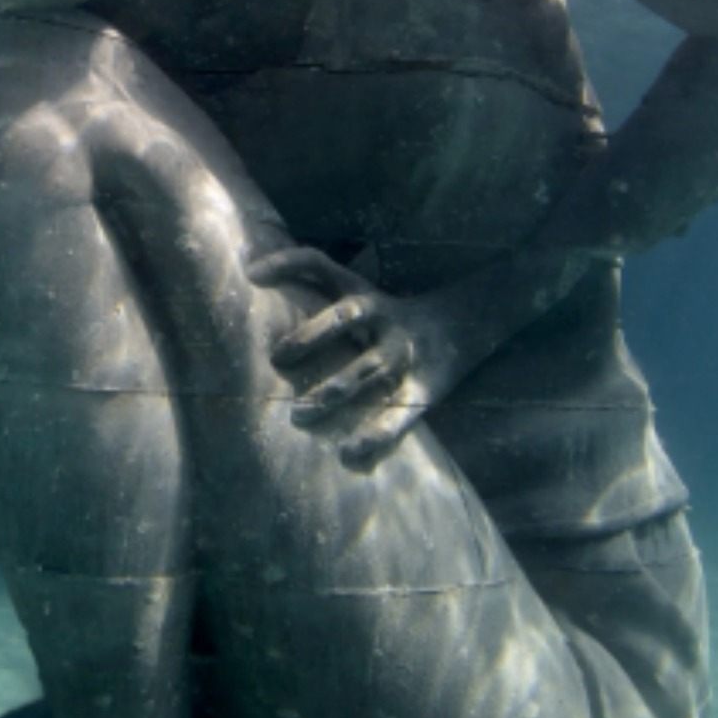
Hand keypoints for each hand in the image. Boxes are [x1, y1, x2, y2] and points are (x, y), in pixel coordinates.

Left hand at [244, 247, 467, 469]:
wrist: (467, 326)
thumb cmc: (390, 316)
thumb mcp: (361, 292)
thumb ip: (315, 288)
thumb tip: (249, 274)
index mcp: (365, 293)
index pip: (323, 265)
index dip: (288, 263)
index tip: (252, 274)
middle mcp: (385, 318)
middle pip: (346, 316)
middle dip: (309, 336)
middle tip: (276, 360)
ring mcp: (404, 354)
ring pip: (366, 369)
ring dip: (330, 392)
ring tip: (298, 416)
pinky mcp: (423, 390)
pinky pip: (398, 415)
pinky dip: (374, 436)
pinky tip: (349, 454)